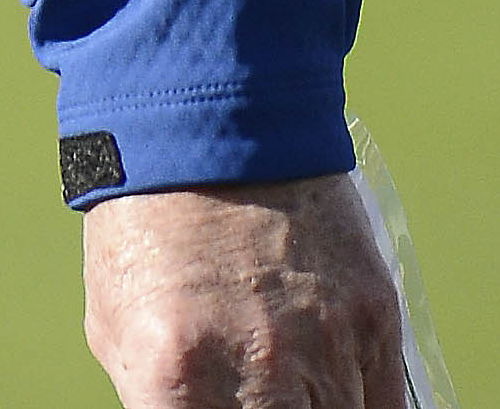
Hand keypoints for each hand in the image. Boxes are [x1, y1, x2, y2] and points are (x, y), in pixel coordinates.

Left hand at [85, 174, 414, 406]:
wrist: (208, 119)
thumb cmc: (145, 223)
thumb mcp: (118, 323)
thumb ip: (159, 398)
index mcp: (174, 373)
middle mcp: (259, 370)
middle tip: (251, 404)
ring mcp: (326, 347)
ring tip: (281, 392)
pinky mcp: (374, 319)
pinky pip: (381, 405)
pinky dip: (356, 407)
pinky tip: (325, 393)